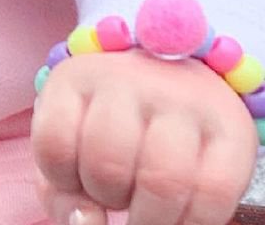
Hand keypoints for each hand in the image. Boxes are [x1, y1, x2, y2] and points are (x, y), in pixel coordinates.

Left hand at [31, 49, 258, 224]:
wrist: (174, 77)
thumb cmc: (111, 121)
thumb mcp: (72, 140)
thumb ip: (60, 189)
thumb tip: (85, 224)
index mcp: (78, 77)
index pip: (55, 142)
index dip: (62, 180)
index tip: (76, 182)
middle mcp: (129, 79)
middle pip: (107, 164)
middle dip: (108, 198)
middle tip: (118, 196)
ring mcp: (182, 99)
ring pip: (162, 181)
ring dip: (150, 218)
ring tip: (147, 211)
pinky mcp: (231, 127)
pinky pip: (213, 195)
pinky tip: (179, 219)